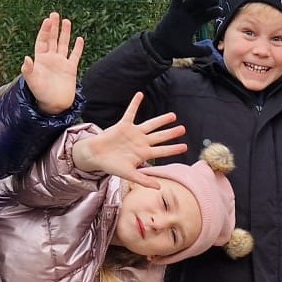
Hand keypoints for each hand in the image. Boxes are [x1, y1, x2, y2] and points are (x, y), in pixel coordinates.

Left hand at [20, 13, 83, 115]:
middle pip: (52, 39)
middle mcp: (51, 59)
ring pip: (63, 44)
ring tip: (67, 21)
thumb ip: (29, 70)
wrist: (54, 105)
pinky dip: (78, 48)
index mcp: (40, 59)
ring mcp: (61, 63)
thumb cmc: (40, 94)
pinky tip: (80, 39)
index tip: (47, 21)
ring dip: (65, 33)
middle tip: (55, 14)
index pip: (42, 41)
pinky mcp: (70, 69)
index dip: (45, 30)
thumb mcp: (32, 81)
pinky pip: (75, 56)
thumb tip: (26, 58)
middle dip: (54, 27)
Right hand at [72, 92, 187, 184]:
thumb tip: (159, 187)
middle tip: (183, 129)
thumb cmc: (112, 166)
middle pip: (160, 137)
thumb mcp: (129, 174)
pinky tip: (140, 94)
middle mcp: (141, 142)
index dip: (173, 149)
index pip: (162, 151)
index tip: (185, 147)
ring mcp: (133, 133)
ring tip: (173, 116)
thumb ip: (144, 180)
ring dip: (161, 120)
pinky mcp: (123, 125)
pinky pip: (130, 112)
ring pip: (151, 124)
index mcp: (144, 154)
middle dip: (171, 133)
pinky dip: (135, 103)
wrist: (96, 156)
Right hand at [150, 0, 219, 59]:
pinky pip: (176, 0)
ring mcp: (179, 13)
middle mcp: (187, 17)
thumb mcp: (190, 50)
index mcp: (192, 24)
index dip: (212, 12)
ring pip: (191, 2)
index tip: (221, 11)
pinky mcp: (172, 11)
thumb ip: (201, 51)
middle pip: (199, 7)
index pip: (205, 15)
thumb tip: (211, 51)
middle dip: (208, 3)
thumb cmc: (174, 49)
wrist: (161, 49)